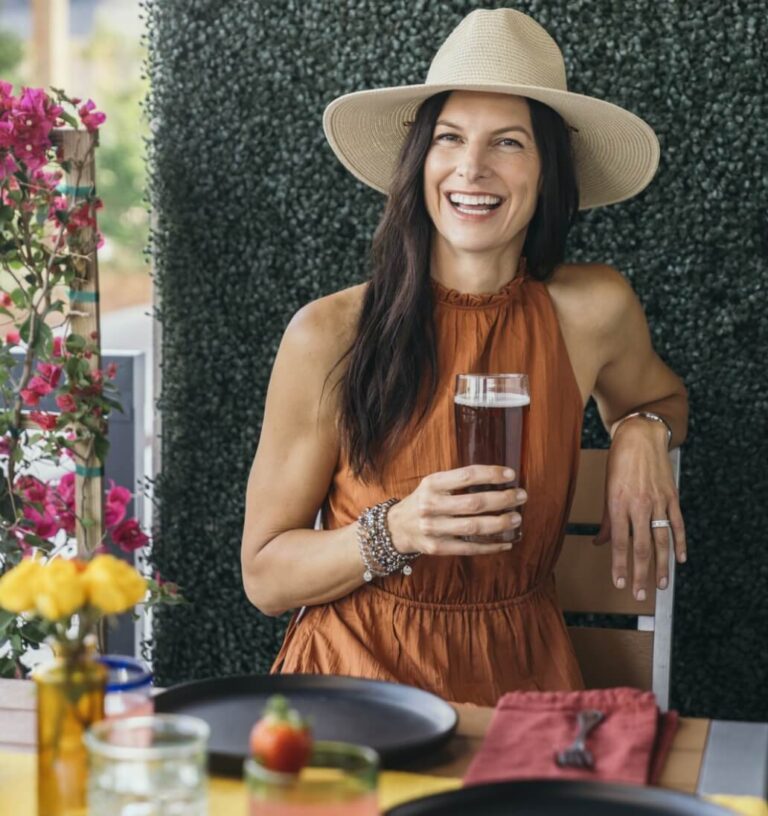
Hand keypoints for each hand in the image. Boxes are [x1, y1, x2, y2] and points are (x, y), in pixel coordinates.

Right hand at [386, 465, 526, 555]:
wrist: (398, 527)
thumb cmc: (424, 500)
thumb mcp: (434, 484)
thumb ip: (459, 481)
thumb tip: (498, 479)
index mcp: (432, 484)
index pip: (466, 476)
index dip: (491, 474)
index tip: (511, 475)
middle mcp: (431, 505)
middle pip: (474, 503)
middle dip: (502, 499)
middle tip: (521, 496)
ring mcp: (433, 529)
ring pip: (474, 527)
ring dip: (499, 523)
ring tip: (516, 518)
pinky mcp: (437, 548)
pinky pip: (469, 548)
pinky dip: (490, 546)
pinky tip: (505, 542)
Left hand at [594, 419, 685, 599]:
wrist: (640, 437)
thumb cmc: (618, 462)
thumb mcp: (606, 489)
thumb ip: (606, 519)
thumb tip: (600, 543)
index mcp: (618, 504)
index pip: (619, 542)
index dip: (619, 565)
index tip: (620, 583)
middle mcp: (639, 505)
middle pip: (642, 547)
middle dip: (641, 573)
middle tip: (641, 594)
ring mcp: (658, 502)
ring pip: (662, 540)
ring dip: (662, 565)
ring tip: (661, 585)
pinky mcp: (672, 497)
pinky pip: (678, 525)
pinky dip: (680, 543)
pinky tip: (680, 559)